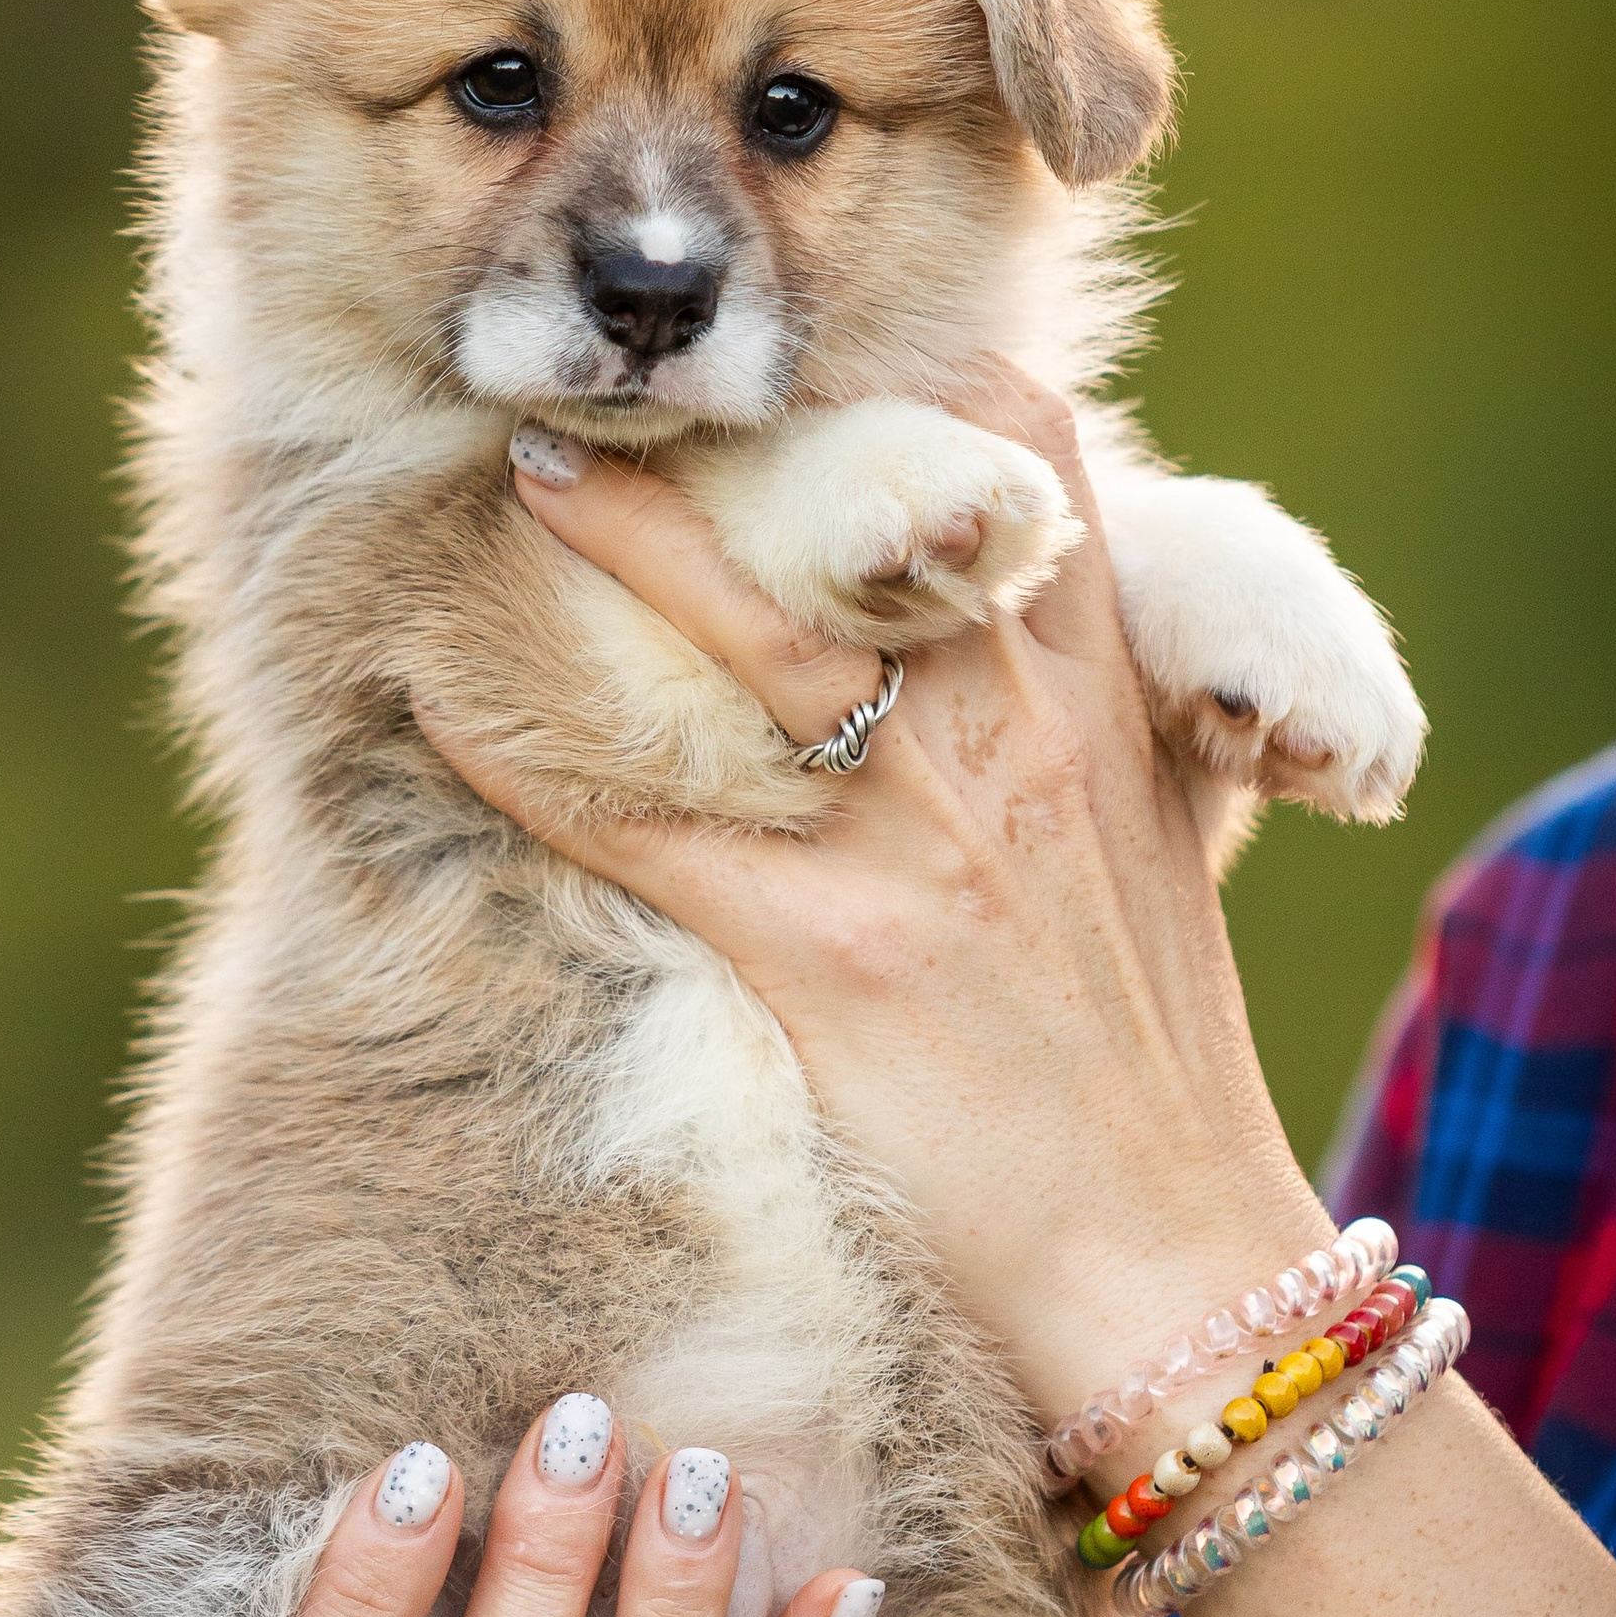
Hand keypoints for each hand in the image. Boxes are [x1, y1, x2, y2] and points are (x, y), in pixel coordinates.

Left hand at [418, 367, 1331, 1466]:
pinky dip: (536, 757)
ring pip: (746, 635)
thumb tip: (1044, 628)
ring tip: (525, 477)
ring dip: (622, 541)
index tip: (837, 368)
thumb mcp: (1163, 843)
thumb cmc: (1161, 1058)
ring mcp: (914, 841)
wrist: (1169, 1248)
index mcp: (1099, 701)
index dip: (927, 388)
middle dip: (741, 439)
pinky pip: (648, 825)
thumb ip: (1115, 719)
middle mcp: (1008, 738)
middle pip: (864, 516)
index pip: (1029, 462)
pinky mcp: (825, 953)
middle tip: (626, 400)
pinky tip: (446, 706)